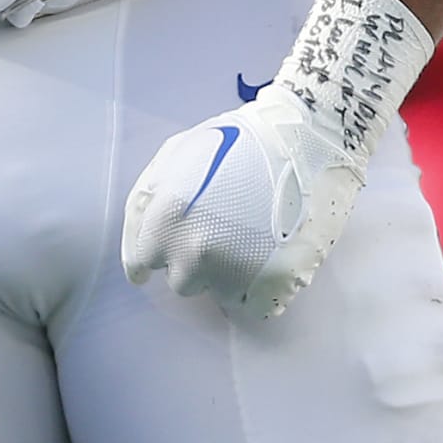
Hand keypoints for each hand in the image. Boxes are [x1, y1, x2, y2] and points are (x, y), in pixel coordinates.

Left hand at [121, 86, 361, 322]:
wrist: (304, 137)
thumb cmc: (237, 139)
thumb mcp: (175, 154)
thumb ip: (148, 203)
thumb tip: (138, 254)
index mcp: (165, 220)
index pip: (140, 262)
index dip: (151, 258)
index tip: (156, 264)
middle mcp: (194, 253)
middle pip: (182, 281)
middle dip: (194, 261)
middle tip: (220, 230)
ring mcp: (235, 273)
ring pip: (219, 295)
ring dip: (228, 274)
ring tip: (249, 237)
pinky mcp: (274, 286)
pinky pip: (254, 305)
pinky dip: (260, 288)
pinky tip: (268, 255)